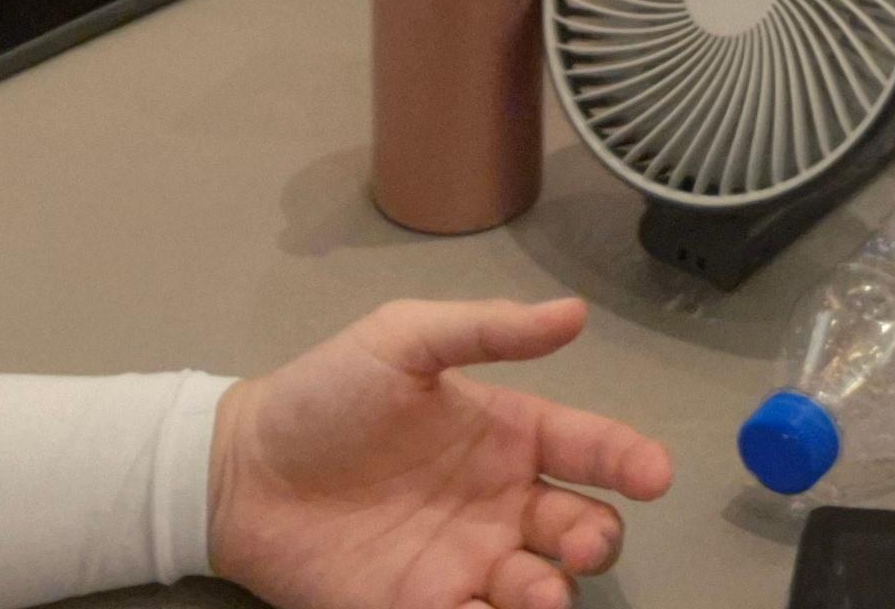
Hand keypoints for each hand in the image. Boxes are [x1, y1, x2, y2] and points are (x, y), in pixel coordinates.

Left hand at [207, 296, 671, 608]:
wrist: (239, 470)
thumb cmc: (326, 396)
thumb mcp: (404, 340)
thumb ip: (488, 329)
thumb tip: (575, 313)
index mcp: (508, 434)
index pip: (588, 448)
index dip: (629, 459)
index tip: (655, 475)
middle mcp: (500, 503)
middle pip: (579, 528)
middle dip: (596, 538)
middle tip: (579, 541)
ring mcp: (463, 562)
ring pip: (538, 586)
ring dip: (553, 593)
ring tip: (537, 593)